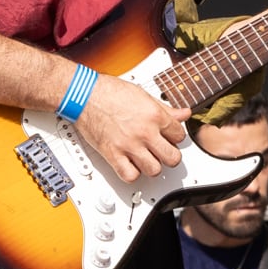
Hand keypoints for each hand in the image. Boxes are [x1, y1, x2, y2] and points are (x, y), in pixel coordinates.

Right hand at [75, 74, 189, 182]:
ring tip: (148, 159)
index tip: (170, 137)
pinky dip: (132, 174)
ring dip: (152, 166)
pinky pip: (130, 176)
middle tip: (163, 151)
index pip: (179, 136)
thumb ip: (166, 108)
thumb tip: (183, 113)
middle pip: (172, 158)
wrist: (84, 95)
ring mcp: (128, 145)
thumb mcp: (143, 95)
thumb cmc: (110, 92)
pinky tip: (131, 165)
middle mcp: (144, 132)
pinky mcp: (112, 154)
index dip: (175, 137)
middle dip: (170, 155)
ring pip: (154, 170)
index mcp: (155, 116)